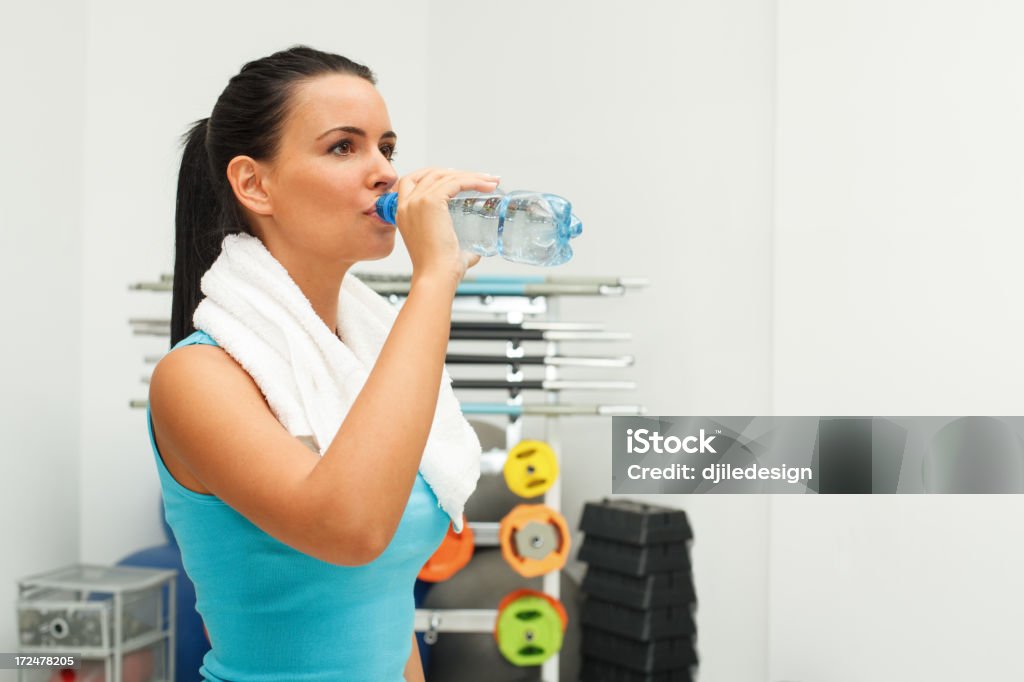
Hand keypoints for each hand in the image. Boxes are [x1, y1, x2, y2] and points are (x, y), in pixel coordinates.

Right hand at [394, 168, 498, 285]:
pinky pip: (455, 182)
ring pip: (445, 176)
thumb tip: (474, 251)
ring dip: (471, 175)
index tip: (455, 176)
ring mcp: (416, 201)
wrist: (436, 277)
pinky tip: (487, 186)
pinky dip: (473, 180)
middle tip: (480, 177)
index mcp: (403, 213)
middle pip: (430, 173)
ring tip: (491, 181)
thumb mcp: (445, 250)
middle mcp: (406, 204)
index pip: (412, 181)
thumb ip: (458, 248)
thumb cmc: (440, 270)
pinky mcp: (430, 202)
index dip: (434, 174)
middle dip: (456, 172)